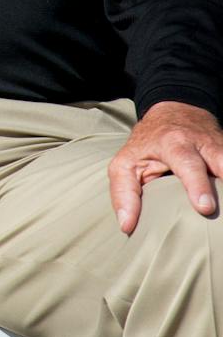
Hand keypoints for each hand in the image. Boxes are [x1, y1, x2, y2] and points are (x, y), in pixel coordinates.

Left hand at [109, 100, 222, 233]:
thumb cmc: (147, 144)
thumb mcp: (126, 163)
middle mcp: (203, 144)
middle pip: (222, 161)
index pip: (188, 163)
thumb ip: (124, 192)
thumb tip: (127, 226)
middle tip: (216, 208)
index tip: (205, 207)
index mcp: (174, 144)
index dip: (197, 184)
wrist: (175, 111)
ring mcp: (221, 148)